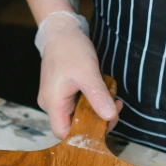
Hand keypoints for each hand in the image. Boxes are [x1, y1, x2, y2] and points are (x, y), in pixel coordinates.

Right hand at [36, 12, 121, 137]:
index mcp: (53, 103)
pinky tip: (101, 92)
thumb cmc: (70, 49)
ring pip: (76, 115)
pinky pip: (76, 105)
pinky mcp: (61, 93)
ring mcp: (55, 99)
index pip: (64, 133)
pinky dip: (91, 102)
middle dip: (95, 121)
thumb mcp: (88, 74)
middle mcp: (51, 105)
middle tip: (114, 109)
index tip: (104, 123)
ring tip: (111, 99)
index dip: (83, 134)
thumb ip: (98, 97)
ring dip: (95, 110)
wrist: (61, 30)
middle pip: (72, 126)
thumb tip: (110, 117)